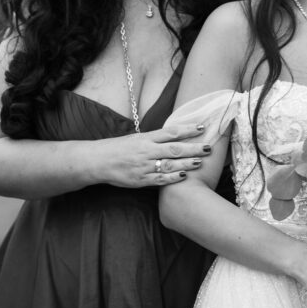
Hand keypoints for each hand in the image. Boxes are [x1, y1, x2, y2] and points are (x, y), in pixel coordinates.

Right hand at [90, 124, 211, 187]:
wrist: (98, 161)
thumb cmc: (119, 148)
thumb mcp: (137, 138)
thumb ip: (155, 138)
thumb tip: (176, 134)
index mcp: (146, 138)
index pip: (171, 132)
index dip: (187, 130)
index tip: (201, 127)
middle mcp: (147, 151)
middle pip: (174, 148)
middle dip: (193, 148)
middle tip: (208, 147)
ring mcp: (144, 166)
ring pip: (169, 164)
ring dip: (186, 163)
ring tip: (200, 161)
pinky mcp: (141, 180)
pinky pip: (160, 179)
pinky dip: (173, 178)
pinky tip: (184, 176)